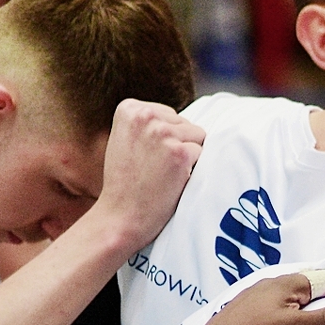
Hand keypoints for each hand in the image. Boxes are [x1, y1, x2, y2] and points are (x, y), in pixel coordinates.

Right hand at [87, 99, 206, 251]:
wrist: (120, 216)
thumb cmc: (127, 182)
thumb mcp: (128, 140)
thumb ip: (150, 124)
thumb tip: (186, 119)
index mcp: (130, 108)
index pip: (171, 115)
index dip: (165, 140)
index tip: (145, 156)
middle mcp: (146, 116)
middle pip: (186, 124)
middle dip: (178, 146)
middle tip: (154, 168)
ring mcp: (162, 133)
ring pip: (198, 138)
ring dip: (187, 158)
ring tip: (163, 174)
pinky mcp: (179, 153)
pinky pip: (203, 154)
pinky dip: (194, 170)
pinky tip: (172, 181)